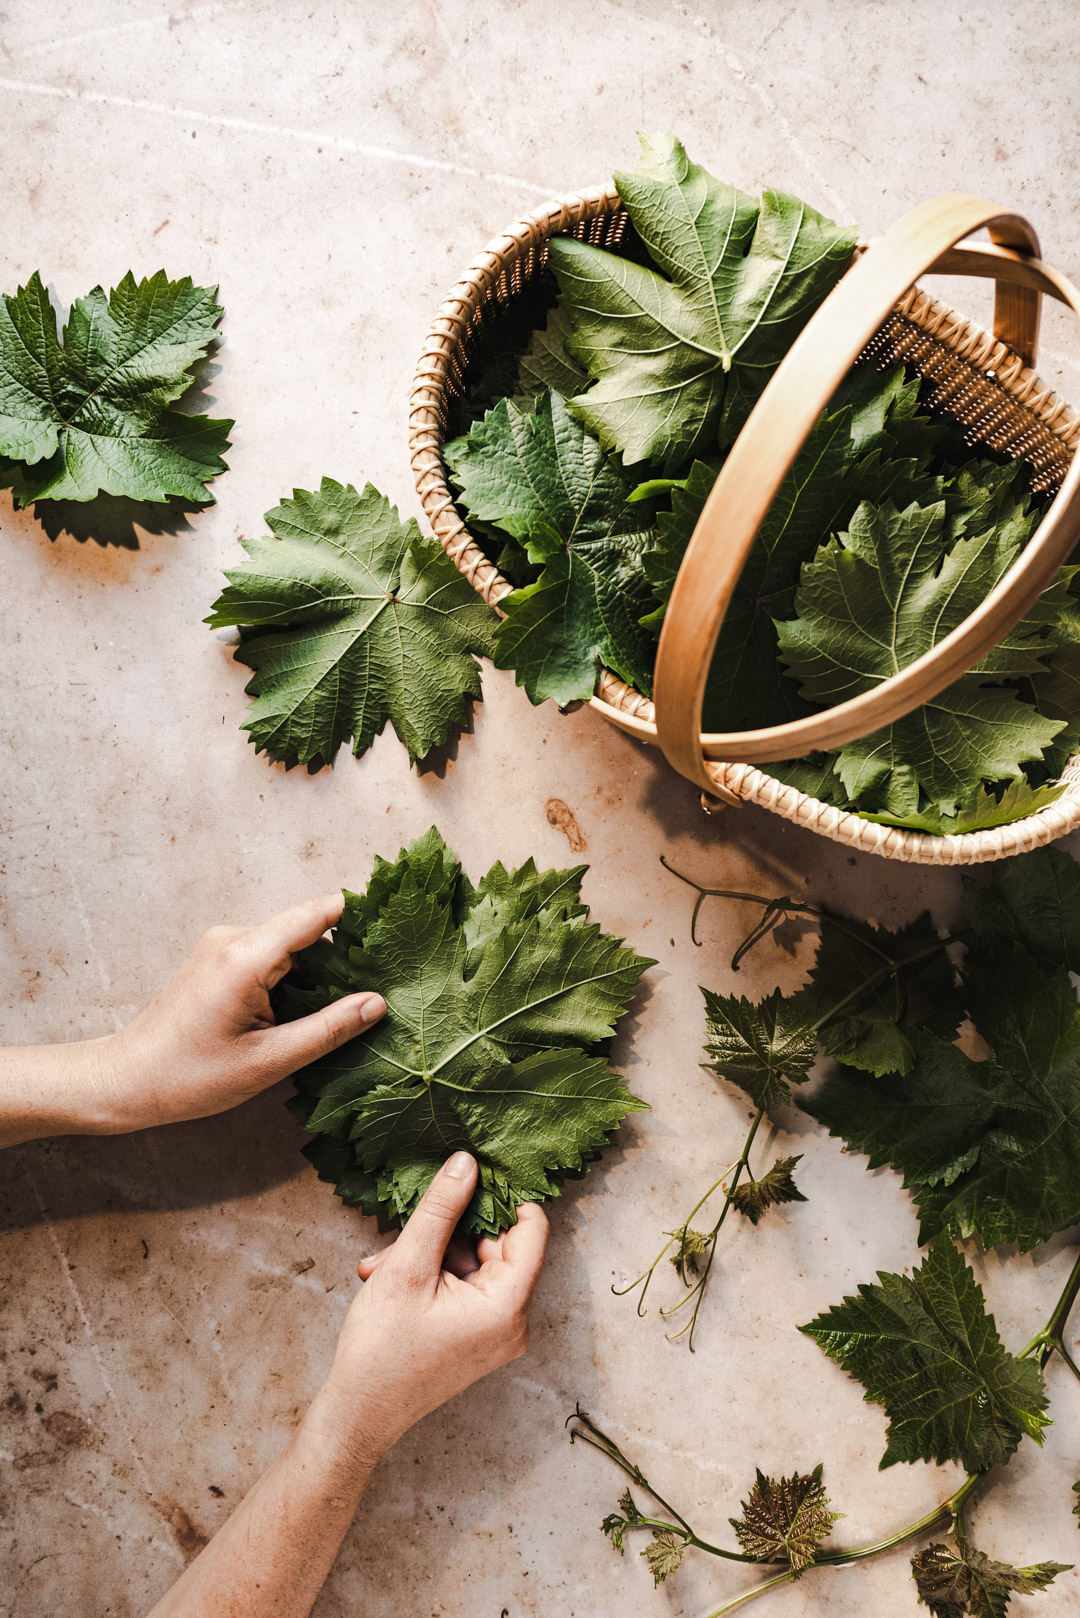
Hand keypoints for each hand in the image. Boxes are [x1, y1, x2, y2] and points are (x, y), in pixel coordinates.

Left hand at [95, 893, 384, 1132]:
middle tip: (386, 982)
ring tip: (353, 1004)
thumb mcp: (268, 1061)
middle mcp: (234, 938)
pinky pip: (272, 956)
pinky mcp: (220, 960)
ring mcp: (224, 946)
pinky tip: (313, 1010)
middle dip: (346, 953)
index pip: (317, 914)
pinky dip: (297, 977)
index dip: (360, 914)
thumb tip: (378, 1003)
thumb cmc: (190, 1077)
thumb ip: (327, 1029)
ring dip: (321, 970)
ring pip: (293, 945)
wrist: (125, 1081)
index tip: (399, 926)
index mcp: (246, 956)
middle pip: (308, 929)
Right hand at [309, 1152, 548, 1460]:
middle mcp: (513, 1323)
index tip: (470, 1177)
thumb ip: (441, 1209)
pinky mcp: (477, 1338)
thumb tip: (467, 1162)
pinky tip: (389, 1278)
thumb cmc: (381, 1351)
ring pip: (473, 1265)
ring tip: (383, 1265)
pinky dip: (430, 1277)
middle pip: (496, 1246)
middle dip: (447, 1232)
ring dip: (429, 1255)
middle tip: (401, 1235)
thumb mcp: (407, 1266)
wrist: (357, 1417)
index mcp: (508, 1307)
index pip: (531, 1229)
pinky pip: (465, 1288)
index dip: (504, 1197)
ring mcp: (495, 1333)